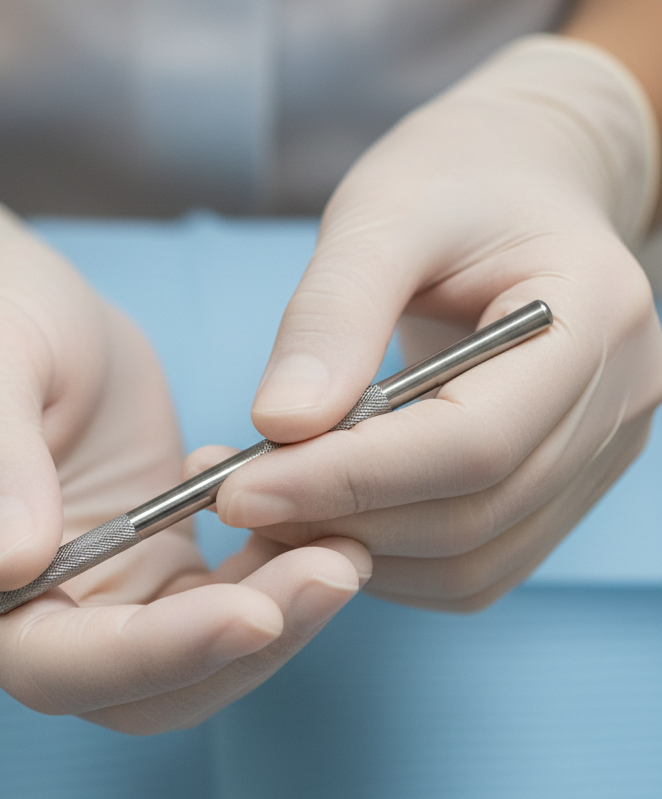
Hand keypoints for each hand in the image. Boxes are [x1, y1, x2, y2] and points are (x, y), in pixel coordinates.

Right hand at [0, 183, 368, 731]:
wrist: (11, 307)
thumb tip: (8, 566)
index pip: (45, 659)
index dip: (148, 654)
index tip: (252, 612)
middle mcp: (14, 611)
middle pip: (128, 688)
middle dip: (233, 648)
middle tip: (333, 572)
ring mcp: (83, 599)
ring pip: (183, 666)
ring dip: (269, 626)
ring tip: (344, 551)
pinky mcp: (141, 573)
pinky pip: (211, 610)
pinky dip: (269, 586)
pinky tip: (312, 528)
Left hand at [204, 35, 661, 610]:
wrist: (517, 186)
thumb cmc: (456, 180)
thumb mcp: (382, 214)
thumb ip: (332, 316)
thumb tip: (280, 425)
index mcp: (591, 317)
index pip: (472, 443)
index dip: (348, 479)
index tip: (238, 489)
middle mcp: (615, 403)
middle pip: (470, 516)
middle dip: (337, 521)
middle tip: (234, 498)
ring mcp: (594, 457)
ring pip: (469, 563)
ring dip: (354, 551)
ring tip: (270, 504)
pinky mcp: (557, 491)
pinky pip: (469, 567)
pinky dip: (386, 560)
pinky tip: (325, 514)